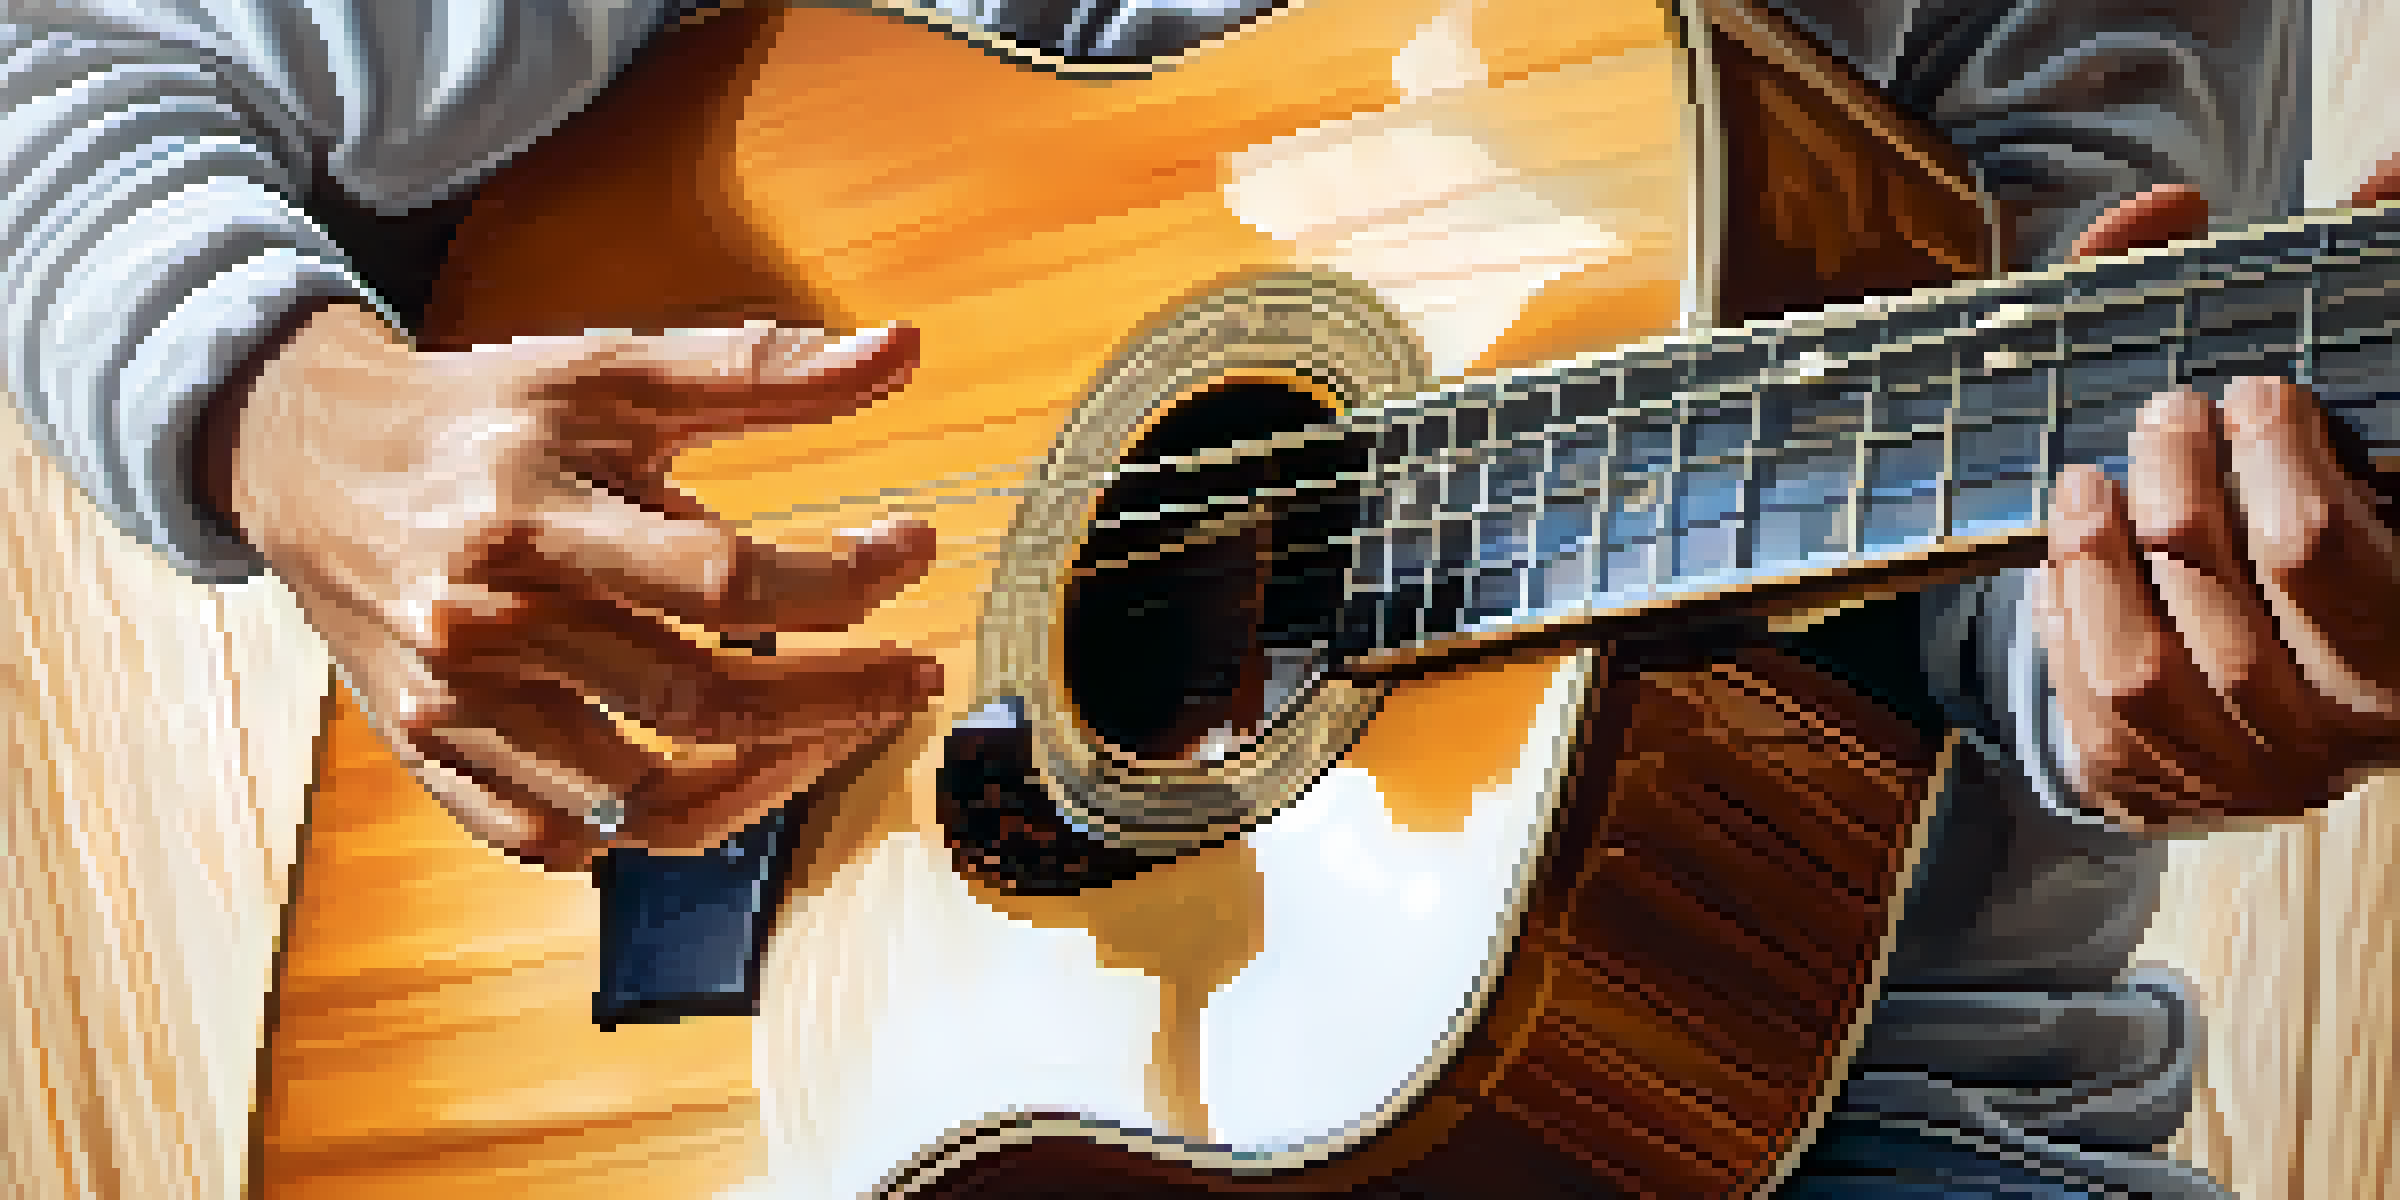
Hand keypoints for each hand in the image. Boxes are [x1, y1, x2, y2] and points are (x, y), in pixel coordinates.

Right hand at [203, 304, 941, 868]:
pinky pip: (558, 842)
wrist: (307, 461)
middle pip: (697, 700)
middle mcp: (489, 623)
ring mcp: (455, 707)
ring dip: (768, 779)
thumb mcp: (609, 370)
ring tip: (842, 733)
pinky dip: (654, 830)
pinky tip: (729, 779)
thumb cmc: (480, 415)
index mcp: (534, 514)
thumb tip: (905, 350)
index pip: (722, 577)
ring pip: (638, 800)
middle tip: (918, 675)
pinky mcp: (433, 758)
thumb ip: (758, 371)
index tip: (913, 547)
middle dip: (836, 697)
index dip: (842, 578)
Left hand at [2037, 158, 2399, 830]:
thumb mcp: (2336, 438)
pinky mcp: (2155, 792)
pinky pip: (2084, 712)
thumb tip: (2386, 175)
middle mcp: (2341, 723)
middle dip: (2176, 478)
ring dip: (2094, 553)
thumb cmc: (2320, 530)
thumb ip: (2338, 302)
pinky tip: (2067, 557)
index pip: (2318, 545)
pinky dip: (2063, 622)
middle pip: (2219, 585)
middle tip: (2168, 409)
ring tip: (2088, 477)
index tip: (2255, 390)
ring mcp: (2244, 773)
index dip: (2274, 456)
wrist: (2285, 688)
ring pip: (2139, 663)